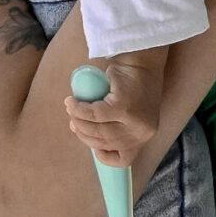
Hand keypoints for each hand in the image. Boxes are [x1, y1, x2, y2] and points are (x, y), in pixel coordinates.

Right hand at [63, 54, 164, 170]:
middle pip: (104, 142)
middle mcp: (142, 132)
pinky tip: (72, 102)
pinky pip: (95, 114)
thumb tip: (86, 132)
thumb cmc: (133, 82)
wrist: (142, 59)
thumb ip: (115, 124)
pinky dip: (79, 109)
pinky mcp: (124, 107)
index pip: (124, 158)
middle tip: (73, 121)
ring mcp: (134, 121)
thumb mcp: (129, 111)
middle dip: (83, 133)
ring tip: (70, 109)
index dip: (104, 156)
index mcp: (145, 135)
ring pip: (98, 129)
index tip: (91, 145)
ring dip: (79, 121)